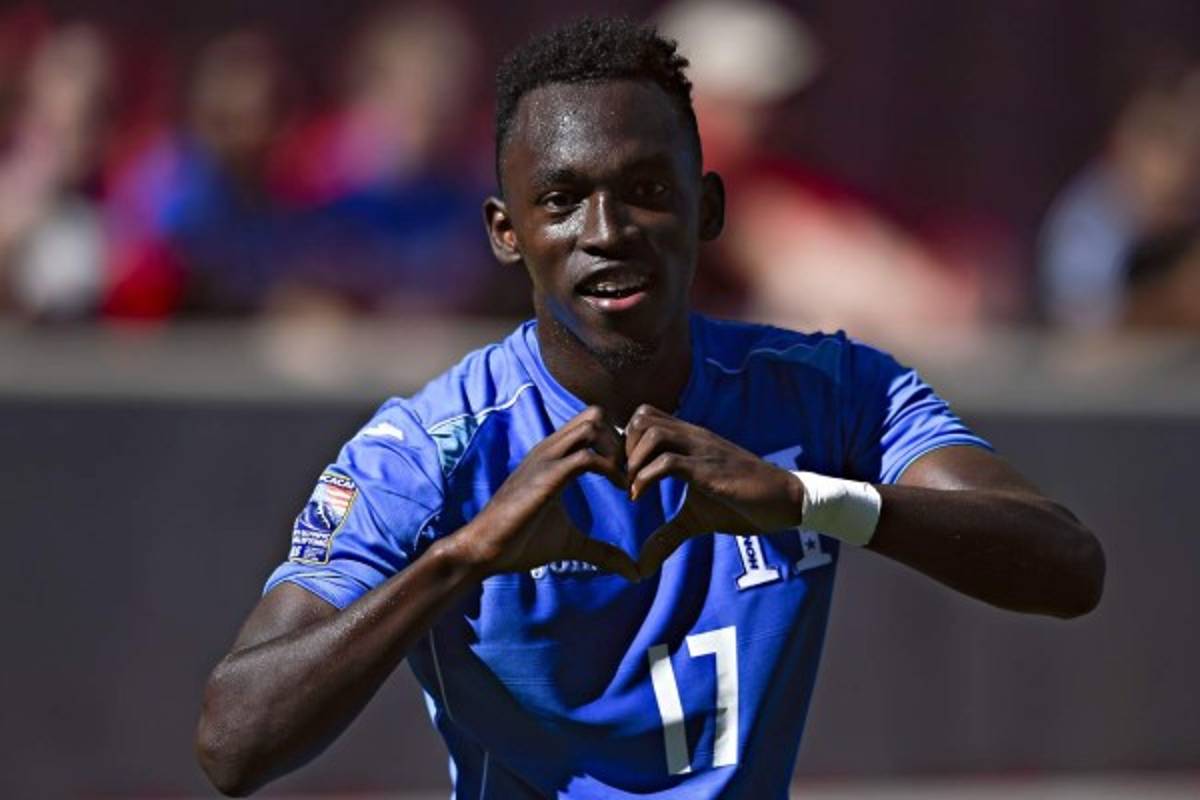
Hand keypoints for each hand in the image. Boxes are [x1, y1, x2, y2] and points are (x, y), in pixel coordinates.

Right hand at [452, 406, 639, 581]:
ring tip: (626, 480)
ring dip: (619, 450)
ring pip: (593, 425)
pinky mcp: (546, 477)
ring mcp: (546, 459)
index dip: (618, 442)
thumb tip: (633, 572)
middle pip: (595, 414)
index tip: (630, 473)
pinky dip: (612, 470)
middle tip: (633, 472)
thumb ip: (601, 551)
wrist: (483, 551)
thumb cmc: (521, 544)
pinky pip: (587, 457)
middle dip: (622, 438)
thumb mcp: (570, 545)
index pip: (591, 422)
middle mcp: (549, 449)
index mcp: (552, 456)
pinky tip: (621, 491)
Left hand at [624, 404, 804, 576]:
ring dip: (632, 461)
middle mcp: (693, 437)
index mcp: (689, 440)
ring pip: (652, 432)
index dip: (625, 442)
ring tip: (630, 488)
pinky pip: (668, 462)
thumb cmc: (742, 503)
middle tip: (620, 480)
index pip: (645, 417)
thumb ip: (668, 534)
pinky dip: (645, 479)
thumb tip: (641, 564)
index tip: (621, 474)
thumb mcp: (697, 519)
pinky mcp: (709, 470)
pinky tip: (639, 498)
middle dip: (623, 448)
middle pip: (642, 417)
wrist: (785, 500)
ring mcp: (702, 450)